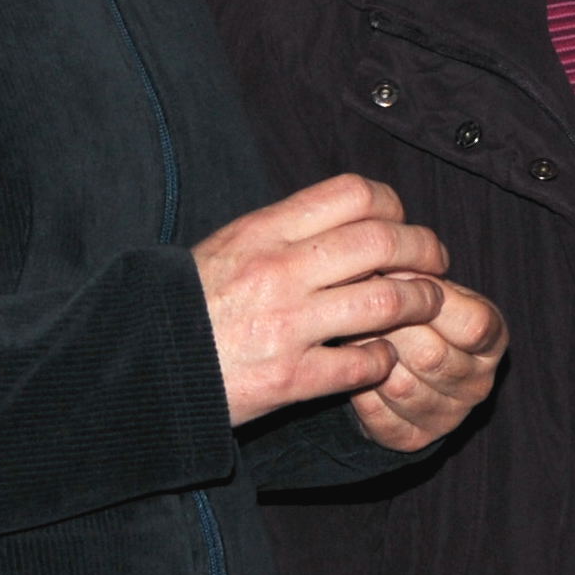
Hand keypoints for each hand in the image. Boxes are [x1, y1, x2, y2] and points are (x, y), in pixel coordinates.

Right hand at [192, 174, 466, 427]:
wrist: (137, 370)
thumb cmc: (185, 306)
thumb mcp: (227, 247)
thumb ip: (285, 230)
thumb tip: (351, 215)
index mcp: (263, 232)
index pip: (353, 194)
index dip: (392, 206)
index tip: (401, 223)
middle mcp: (278, 272)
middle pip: (383, 243)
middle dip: (425, 251)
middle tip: (436, 264)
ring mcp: (286, 327)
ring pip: (386, 301)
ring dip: (421, 303)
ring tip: (427, 306)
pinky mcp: (289, 379)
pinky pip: (363, 364)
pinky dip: (383, 360)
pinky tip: (382, 358)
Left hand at [347, 271, 506, 452]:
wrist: (400, 365)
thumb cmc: (416, 313)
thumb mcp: (430, 289)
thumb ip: (419, 279)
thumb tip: (386, 264)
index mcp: (492, 340)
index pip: (474, 325)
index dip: (431, 301)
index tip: (396, 278)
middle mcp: (478, 383)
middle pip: (432, 356)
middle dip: (390, 326)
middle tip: (357, 304)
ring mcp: (448, 416)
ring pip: (400, 385)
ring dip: (368, 355)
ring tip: (349, 331)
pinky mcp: (412, 439)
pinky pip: (377, 414)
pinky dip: (357, 385)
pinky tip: (351, 364)